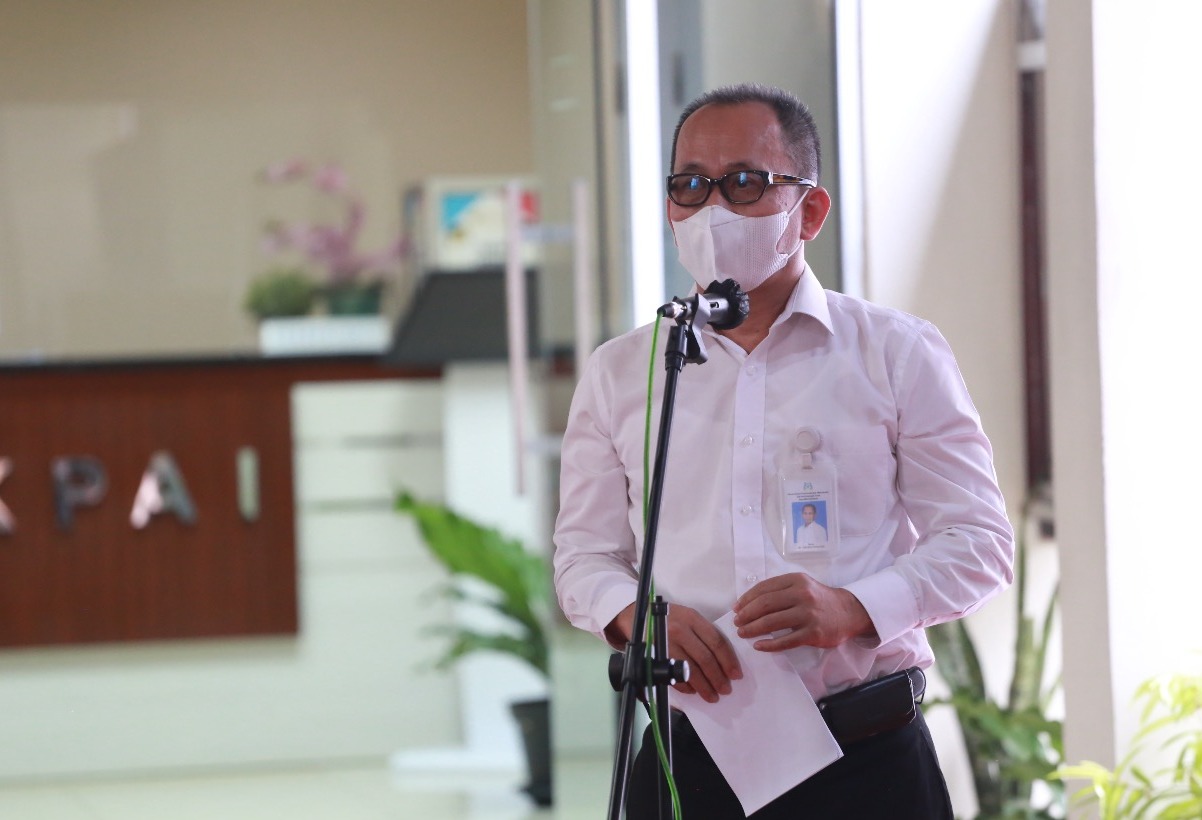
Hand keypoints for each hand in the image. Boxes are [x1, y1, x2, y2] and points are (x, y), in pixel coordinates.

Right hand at [605, 602, 741, 702]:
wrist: (637, 616)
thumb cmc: (669, 618)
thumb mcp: (688, 617)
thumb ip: (704, 633)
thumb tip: (725, 660)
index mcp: (692, 618)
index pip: (716, 642)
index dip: (729, 660)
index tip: (736, 675)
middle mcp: (680, 630)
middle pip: (705, 659)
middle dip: (718, 678)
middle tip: (726, 690)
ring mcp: (667, 644)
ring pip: (691, 671)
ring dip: (704, 687)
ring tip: (713, 696)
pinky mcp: (656, 656)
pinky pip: (674, 676)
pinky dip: (686, 687)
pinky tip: (694, 691)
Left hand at [732, 573, 875, 651]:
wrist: (848, 612)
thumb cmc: (818, 599)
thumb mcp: (801, 586)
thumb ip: (779, 590)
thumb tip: (749, 602)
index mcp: (795, 581)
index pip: (764, 588)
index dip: (747, 599)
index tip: (736, 608)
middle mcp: (802, 595)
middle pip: (765, 604)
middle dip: (746, 614)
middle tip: (737, 622)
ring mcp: (808, 614)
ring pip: (772, 622)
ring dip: (753, 629)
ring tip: (743, 633)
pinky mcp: (813, 633)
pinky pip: (785, 641)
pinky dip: (769, 645)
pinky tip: (759, 646)